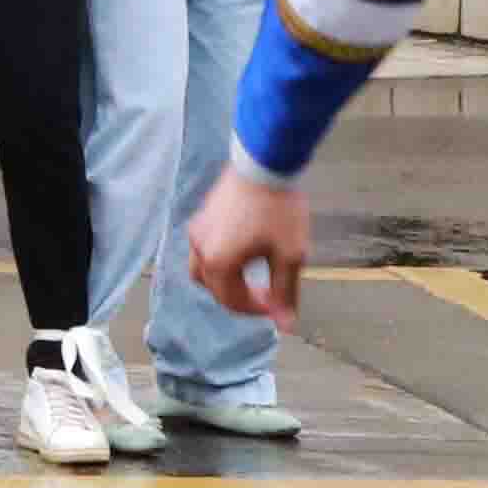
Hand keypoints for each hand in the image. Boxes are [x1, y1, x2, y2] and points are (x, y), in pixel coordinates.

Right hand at [187, 163, 310, 325]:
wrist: (265, 162)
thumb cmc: (279, 210)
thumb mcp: (289, 255)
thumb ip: (285, 292)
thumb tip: (286, 325)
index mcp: (218, 263)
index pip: (232, 301)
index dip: (257, 309)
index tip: (280, 304)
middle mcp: (200, 248)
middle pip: (214, 287)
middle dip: (239, 297)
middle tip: (267, 293)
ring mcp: (198, 229)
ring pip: (204, 268)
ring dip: (225, 279)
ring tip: (251, 275)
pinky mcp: (203, 215)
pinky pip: (205, 248)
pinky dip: (222, 259)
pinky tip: (245, 249)